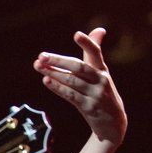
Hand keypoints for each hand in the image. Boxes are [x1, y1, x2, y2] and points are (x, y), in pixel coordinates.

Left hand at [34, 28, 126, 146]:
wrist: (113, 123)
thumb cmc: (103, 92)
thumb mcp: (101, 72)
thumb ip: (94, 53)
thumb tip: (99, 29)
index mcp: (102, 70)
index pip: (96, 53)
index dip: (87, 43)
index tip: (76, 34)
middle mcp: (100, 80)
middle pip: (79, 67)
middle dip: (59, 60)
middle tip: (42, 56)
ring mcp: (95, 94)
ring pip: (72, 81)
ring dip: (53, 73)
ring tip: (38, 66)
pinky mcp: (89, 107)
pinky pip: (71, 95)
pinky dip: (58, 88)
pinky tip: (46, 81)